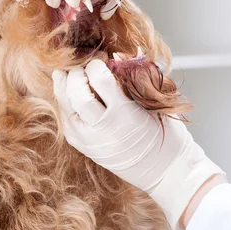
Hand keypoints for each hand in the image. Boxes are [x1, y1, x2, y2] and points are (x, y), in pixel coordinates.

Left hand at [52, 60, 224, 229]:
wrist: (166, 171)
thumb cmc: (166, 135)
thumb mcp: (156, 104)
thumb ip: (135, 80)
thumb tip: (116, 58)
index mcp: (125, 114)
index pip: (99, 79)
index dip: (96, 64)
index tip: (101, 58)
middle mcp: (104, 128)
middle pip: (76, 92)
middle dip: (76, 74)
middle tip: (83, 66)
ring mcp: (91, 140)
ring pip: (65, 107)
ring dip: (63, 87)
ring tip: (67, 75)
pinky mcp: (85, 148)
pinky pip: (66, 122)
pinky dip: (65, 106)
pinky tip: (68, 95)